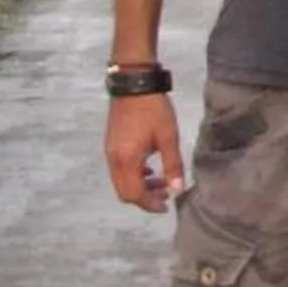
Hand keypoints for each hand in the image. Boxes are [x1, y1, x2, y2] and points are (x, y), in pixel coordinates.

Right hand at [106, 91, 185, 210]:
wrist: (134, 82)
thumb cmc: (153, 109)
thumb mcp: (168, 137)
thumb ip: (173, 165)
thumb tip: (177, 190)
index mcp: (126, 160)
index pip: (135, 194)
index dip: (150, 204)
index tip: (167, 204)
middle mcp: (113, 159)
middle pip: (125, 192)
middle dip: (144, 198)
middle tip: (165, 194)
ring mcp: (110, 151)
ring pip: (121, 181)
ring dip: (140, 186)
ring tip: (161, 181)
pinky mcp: (111, 144)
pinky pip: (119, 170)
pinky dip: (133, 175)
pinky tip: (148, 168)